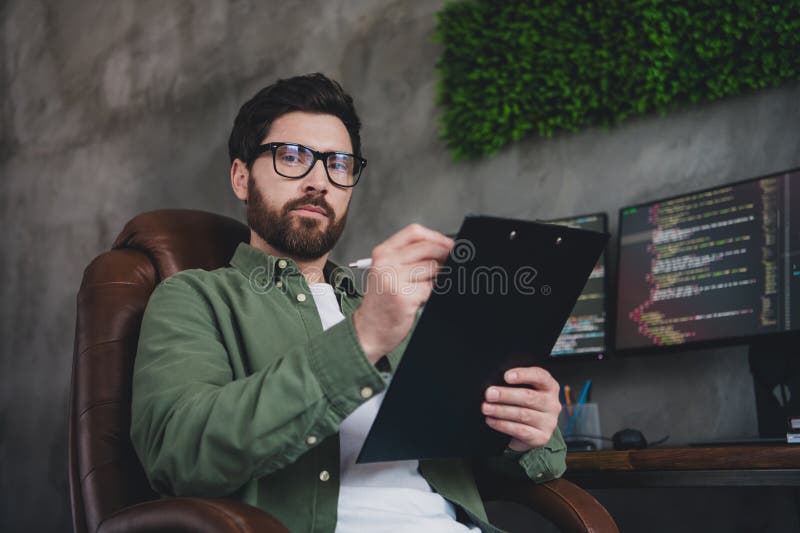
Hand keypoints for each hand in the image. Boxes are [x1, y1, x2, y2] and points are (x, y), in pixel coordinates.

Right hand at [353, 224, 453, 363]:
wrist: (369, 329)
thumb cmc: (381, 302)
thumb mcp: (387, 272)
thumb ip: (408, 257)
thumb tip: (441, 248)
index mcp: (382, 253)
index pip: (414, 233)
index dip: (436, 237)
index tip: (448, 244)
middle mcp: (386, 263)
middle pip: (427, 248)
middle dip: (445, 254)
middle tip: (452, 261)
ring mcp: (394, 280)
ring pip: (432, 268)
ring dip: (438, 276)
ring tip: (428, 284)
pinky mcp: (404, 297)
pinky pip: (430, 287)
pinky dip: (432, 292)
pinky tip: (421, 297)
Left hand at [482, 367, 560, 451]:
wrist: (529, 433)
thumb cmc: (523, 405)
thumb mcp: (523, 390)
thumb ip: (514, 384)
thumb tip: (495, 384)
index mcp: (550, 387)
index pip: (540, 376)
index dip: (523, 374)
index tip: (506, 376)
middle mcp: (552, 404)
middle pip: (529, 397)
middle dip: (506, 395)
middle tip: (489, 394)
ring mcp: (549, 422)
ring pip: (523, 414)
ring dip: (501, 410)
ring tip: (486, 408)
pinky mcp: (541, 437)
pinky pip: (520, 431)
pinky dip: (503, 425)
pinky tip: (491, 421)